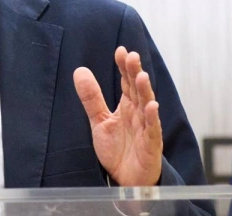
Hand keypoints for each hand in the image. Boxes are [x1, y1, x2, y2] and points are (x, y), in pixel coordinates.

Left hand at [73, 47, 162, 185]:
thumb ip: (91, 98)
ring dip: (145, 91)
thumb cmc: (117, 150)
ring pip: (147, 106)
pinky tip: (151, 106)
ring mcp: (146, 128)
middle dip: (135, 72)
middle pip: (137, 89)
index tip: (120, 50)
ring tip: (141, 76)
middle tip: (131, 56)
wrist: (125, 179)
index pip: (126, 82)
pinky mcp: (151, 145)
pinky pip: (152, 129)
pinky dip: (152, 118)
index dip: (124, 67)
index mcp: (127, 106)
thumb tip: (79, 70)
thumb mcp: (99, 121)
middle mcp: (138, 114)